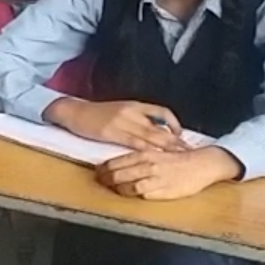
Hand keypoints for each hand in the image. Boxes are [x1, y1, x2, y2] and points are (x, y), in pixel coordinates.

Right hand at [45, 98, 189, 151]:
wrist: (74, 112)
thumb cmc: (95, 113)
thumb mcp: (119, 111)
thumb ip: (135, 118)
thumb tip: (152, 129)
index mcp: (135, 105)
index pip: (162, 111)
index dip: (174, 122)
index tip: (181, 134)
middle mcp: (132, 112)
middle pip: (160, 127)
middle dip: (176, 141)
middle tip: (190, 151)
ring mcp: (123, 122)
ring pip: (151, 136)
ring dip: (167, 148)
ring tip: (179, 157)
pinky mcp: (112, 132)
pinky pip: (134, 143)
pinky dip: (147, 151)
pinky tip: (155, 158)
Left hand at [98, 147, 243, 199]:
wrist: (202, 164)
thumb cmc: (180, 158)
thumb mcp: (157, 151)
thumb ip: (140, 156)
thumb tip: (122, 162)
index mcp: (146, 153)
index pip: (118, 161)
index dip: (104, 168)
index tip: (97, 171)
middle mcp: (149, 166)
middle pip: (119, 175)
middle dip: (106, 179)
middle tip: (99, 182)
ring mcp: (156, 179)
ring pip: (128, 186)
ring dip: (117, 189)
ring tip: (112, 189)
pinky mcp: (164, 191)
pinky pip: (143, 195)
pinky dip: (133, 195)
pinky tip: (129, 194)